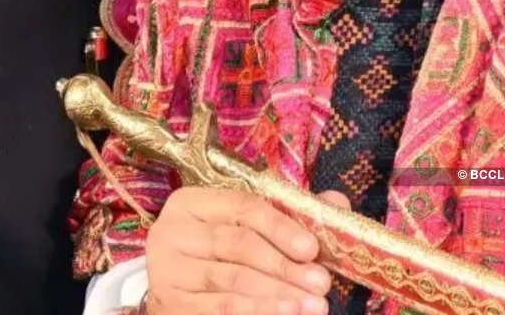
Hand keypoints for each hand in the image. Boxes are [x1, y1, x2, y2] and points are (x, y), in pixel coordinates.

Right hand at [142, 186, 341, 314]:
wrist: (176, 291)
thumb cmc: (217, 256)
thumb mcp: (245, 228)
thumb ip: (288, 216)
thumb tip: (337, 202)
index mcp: (193, 202)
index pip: (241, 206)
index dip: (280, 226)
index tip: (312, 249)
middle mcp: (173, 230)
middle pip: (237, 244)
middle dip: (284, 266)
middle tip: (321, 283)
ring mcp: (167, 269)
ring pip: (231, 280)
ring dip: (278, 294)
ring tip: (312, 305)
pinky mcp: (170, 303)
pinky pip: (220, 308)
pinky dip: (255, 312)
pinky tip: (284, 314)